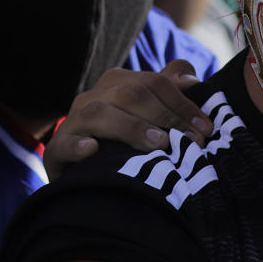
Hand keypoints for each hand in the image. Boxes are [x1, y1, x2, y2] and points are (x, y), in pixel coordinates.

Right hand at [44, 61, 213, 178]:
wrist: (87, 181)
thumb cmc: (125, 144)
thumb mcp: (148, 116)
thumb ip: (169, 92)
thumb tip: (192, 80)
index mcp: (118, 83)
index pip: (156, 83)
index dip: (183, 104)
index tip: (206, 129)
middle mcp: (94, 97)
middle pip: (131, 95)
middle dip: (166, 117)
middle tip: (191, 142)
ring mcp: (72, 122)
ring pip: (99, 113)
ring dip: (131, 127)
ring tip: (159, 144)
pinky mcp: (56, 150)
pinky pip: (63, 144)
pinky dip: (78, 146)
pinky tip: (93, 151)